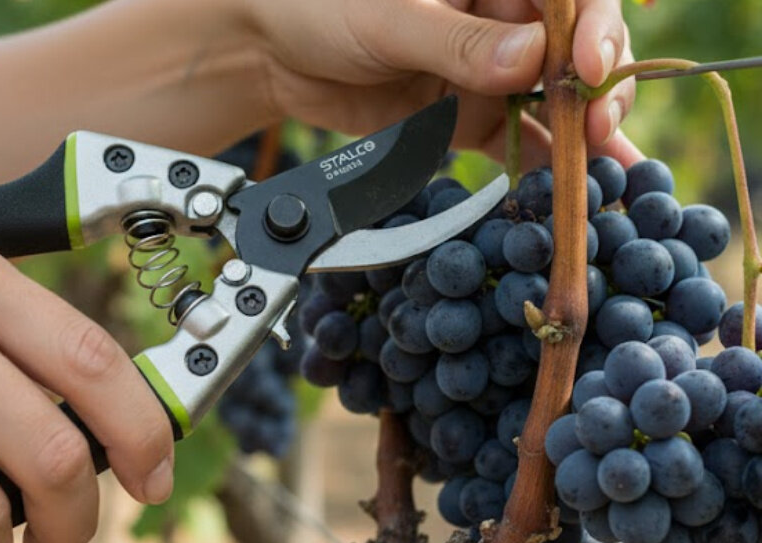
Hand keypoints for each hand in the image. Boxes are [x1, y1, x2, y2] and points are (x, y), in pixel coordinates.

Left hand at [246, 0, 640, 168]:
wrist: (275, 54)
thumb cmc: (324, 6)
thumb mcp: (391, 18)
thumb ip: (458, 42)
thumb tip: (531, 59)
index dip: (595, 28)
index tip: (588, 66)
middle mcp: (504, 18)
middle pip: (578, 50)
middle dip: (599, 87)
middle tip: (598, 126)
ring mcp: (490, 70)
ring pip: (558, 99)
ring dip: (587, 131)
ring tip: (606, 165)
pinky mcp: (470, 116)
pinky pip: (520, 139)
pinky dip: (549, 161)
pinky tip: (579, 186)